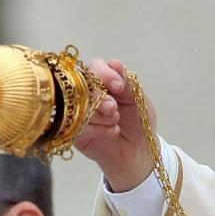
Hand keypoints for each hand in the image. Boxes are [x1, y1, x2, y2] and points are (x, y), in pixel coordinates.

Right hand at [75, 57, 158, 192]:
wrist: (139, 152)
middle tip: (114, 109)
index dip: (104, 74)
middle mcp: (89, 93)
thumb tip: (115, 63)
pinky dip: (99, 130)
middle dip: (101, 97)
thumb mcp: (139, 100)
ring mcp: (80, 111)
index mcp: (104, 80)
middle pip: (83, 85)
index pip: (95, 66)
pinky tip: (113, 132)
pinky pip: (80, 126)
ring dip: (102, 116)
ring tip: (116, 122)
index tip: (119, 86)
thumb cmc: (139, 122)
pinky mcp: (75, 130)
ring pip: (81, 106)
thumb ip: (127, 82)